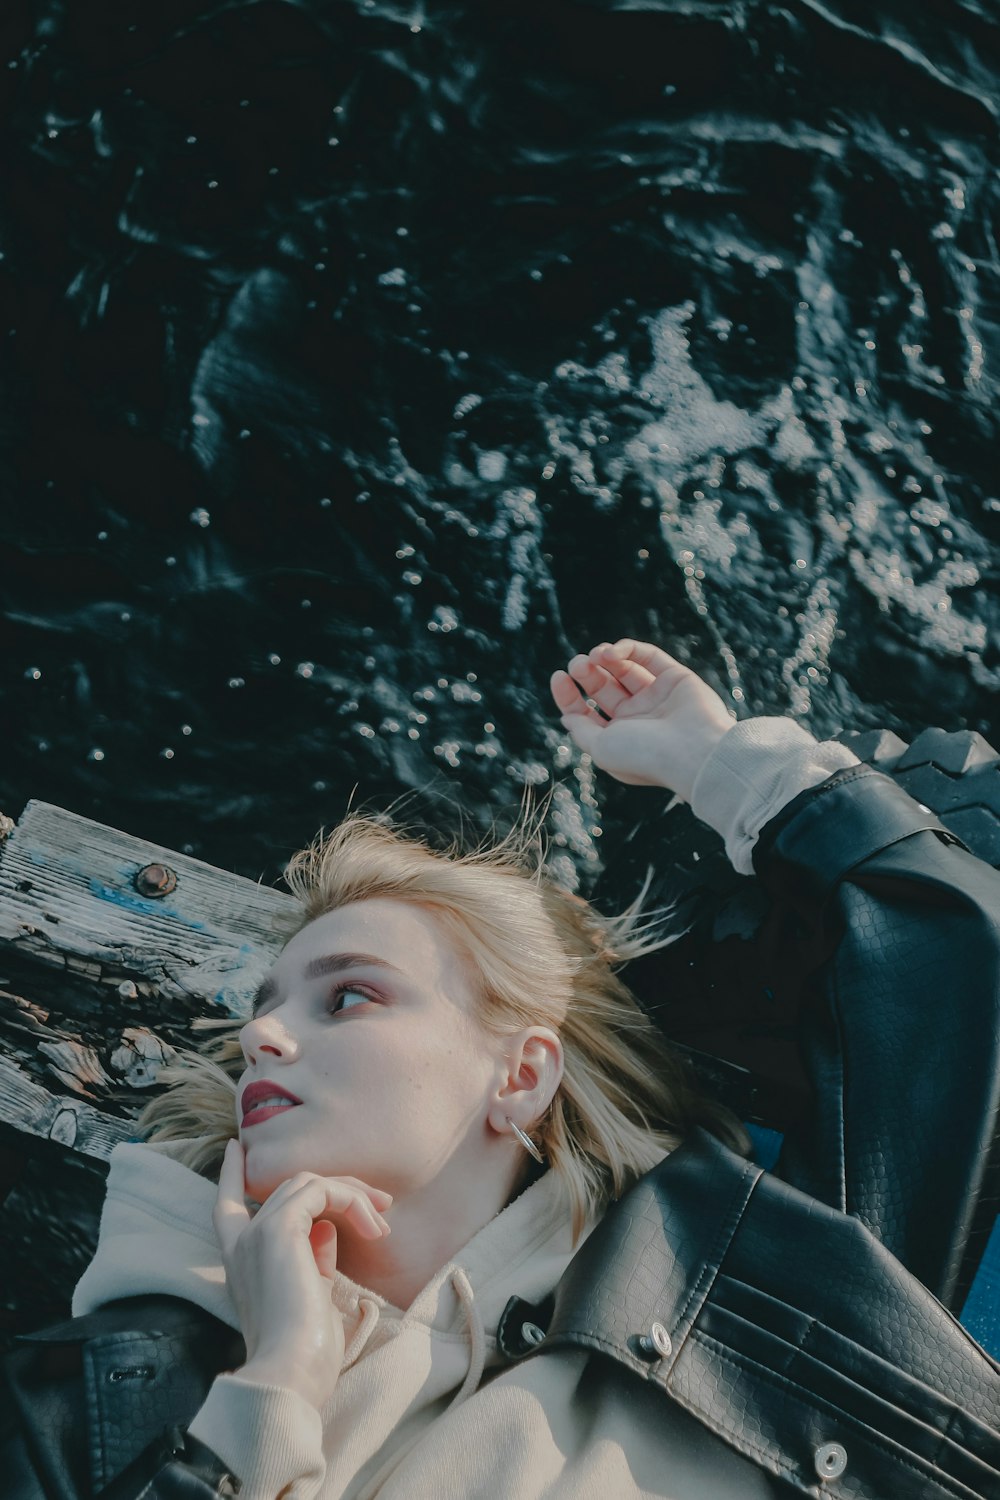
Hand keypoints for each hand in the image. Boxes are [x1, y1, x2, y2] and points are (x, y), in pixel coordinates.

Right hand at [213, 1139, 391, 1410]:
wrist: (289, 1373)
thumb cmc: (305, 1351)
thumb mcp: (311, 1296)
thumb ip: (314, 1258)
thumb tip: (326, 1230)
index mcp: (241, 1261)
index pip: (227, 1205)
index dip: (232, 1175)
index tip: (237, 1149)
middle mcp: (241, 1242)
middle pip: (290, 1188)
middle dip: (338, 1189)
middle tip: (380, 1207)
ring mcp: (257, 1232)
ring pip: (307, 1183)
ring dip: (351, 1195)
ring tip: (381, 1223)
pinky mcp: (279, 1228)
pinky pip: (320, 1190)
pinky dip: (350, 1200)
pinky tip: (372, 1226)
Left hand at [550, 638, 734, 802]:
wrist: (692, 753)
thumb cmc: (645, 756)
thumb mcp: (601, 748)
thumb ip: (582, 731)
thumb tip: (566, 717)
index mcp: (619, 738)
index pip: (586, 711)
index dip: (569, 694)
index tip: (559, 677)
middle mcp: (638, 717)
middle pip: (603, 687)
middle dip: (587, 672)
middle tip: (579, 664)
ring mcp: (657, 696)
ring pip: (624, 668)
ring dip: (604, 657)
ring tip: (596, 656)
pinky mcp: (676, 678)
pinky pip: (648, 656)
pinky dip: (627, 649)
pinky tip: (612, 653)